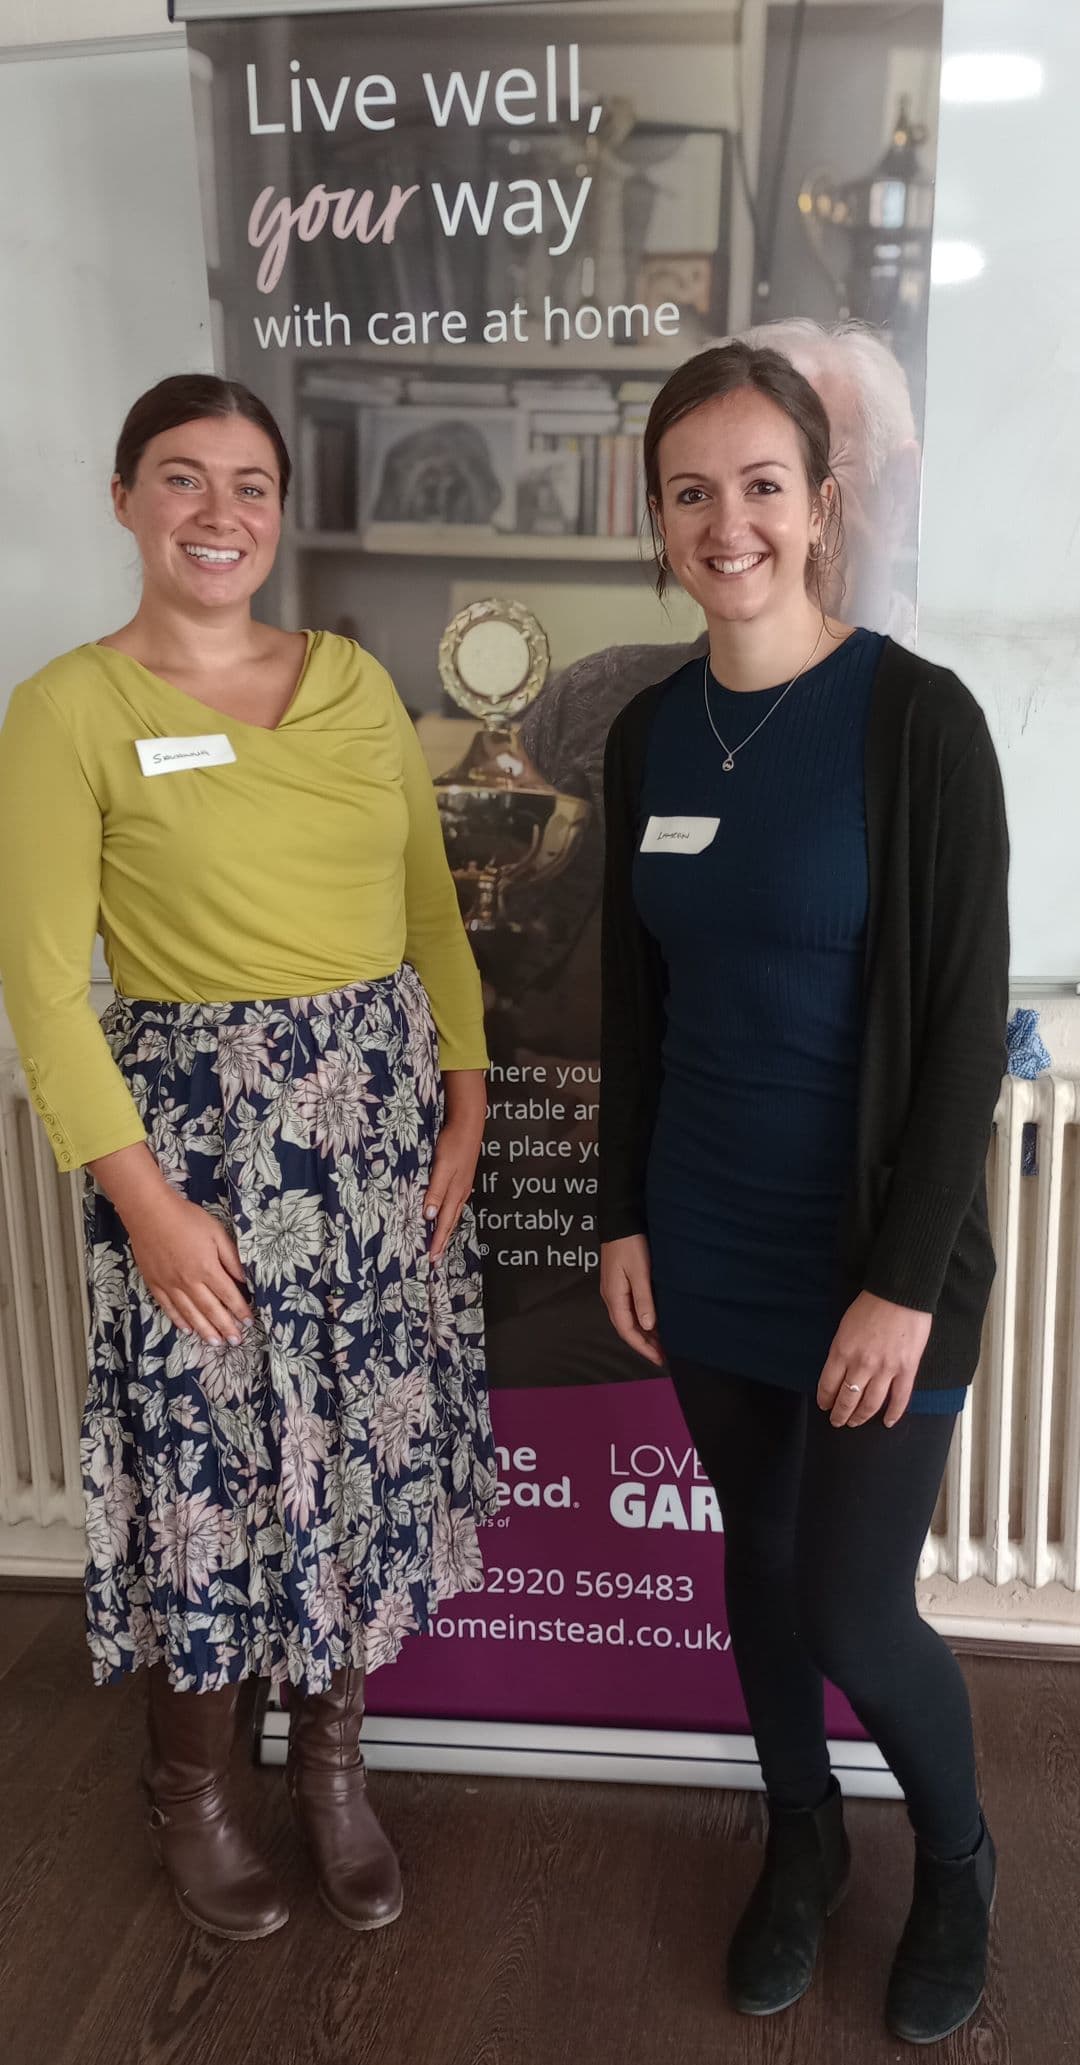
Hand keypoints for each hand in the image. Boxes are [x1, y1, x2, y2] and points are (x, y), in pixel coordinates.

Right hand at [127, 1189, 254, 1345]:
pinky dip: (179, 1320)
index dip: (240, 1310)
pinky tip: (187, 1329)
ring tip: (215, 1343)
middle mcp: (189, 1282)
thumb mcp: (217, 1233)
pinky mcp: (155, 1283)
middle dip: (225, 1327)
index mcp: (207, 1269)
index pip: (228, 1295)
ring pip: (190, 1314)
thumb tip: (244, 1279)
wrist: (150, 1213)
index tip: (248, 1322)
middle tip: (235, 1341)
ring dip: (204, 1330)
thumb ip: (231, 1258)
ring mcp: (170, 1285)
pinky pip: (168, 1307)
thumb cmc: (186, 1219)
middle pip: (211, 1310)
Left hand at [425, 1069, 485, 1260]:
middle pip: (450, 1222)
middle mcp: (460, 1193)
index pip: (444, 1223)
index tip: (432, 1259)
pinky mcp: (462, 1178)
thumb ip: (435, 1191)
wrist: (468, 1124)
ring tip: (440, 1241)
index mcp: (455, 1193)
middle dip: (442, 1240)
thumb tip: (429, 1216)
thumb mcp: (442, 1167)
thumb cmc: (453, 1144)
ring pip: (453, 1213)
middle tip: (435, 1259)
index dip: (438, 1241)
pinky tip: (445, 1213)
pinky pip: (454, 1203)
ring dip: (446, 1229)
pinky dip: (448, 1214)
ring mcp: (462, 1186)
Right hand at [600, 1235, 664, 1366]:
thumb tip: (647, 1326)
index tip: (659, 1358)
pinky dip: (643, 1320)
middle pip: (627, 1328)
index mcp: (614, 1296)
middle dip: (644, 1344)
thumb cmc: (630, 1243)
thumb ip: (643, 1299)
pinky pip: (630, 1309)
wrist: (620, 1220)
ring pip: (629, 1320)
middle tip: (664, 1356)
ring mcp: (615, 1290)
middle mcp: (612, 1297)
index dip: (643, 1347)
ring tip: (662, 1344)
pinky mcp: (621, 1283)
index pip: (627, 1331)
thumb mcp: (639, 1271)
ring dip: (644, 1333)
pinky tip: (654, 1322)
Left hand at [817, 1290, 932, 1428]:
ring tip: (855, 1423)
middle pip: (848, 1398)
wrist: (900, 1294)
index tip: (825, 1406)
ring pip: (871, 1404)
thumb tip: (840, 1371)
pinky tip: (887, 1422)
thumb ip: (842, 1350)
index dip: (825, 1399)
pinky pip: (900, 1398)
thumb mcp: (844, 1326)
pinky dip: (894, 1414)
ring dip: (861, 1417)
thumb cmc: (871, 1305)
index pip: (828, 1385)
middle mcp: (861, 1364)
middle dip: (840, 1414)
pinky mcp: (907, 1369)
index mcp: (842, 1351)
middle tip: (837, 1421)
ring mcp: (885, 1369)